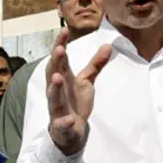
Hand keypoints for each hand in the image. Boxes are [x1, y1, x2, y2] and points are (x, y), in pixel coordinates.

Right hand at [46, 28, 111, 155]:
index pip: (60, 59)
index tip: (64, 30)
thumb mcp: (86, 82)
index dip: (60, 45)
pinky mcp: (61, 126)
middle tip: (59, 49)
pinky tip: (69, 119)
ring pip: (53, 97)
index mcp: (63, 78)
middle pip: (53, 74)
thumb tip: (109, 45)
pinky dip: (64, 122)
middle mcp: (57, 91)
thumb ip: (95, 64)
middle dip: (55, 62)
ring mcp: (57, 109)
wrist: (70, 132)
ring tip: (58, 78)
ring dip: (55, 88)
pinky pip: (62, 124)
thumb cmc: (74, 103)